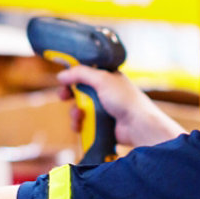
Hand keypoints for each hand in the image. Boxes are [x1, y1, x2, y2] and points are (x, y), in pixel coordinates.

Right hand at [57, 65, 185, 146]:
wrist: (137, 125)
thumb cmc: (126, 100)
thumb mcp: (102, 79)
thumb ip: (81, 74)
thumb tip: (62, 75)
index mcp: (107, 77)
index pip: (84, 73)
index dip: (72, 76)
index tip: (63, 79)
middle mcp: (104, 91)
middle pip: (79, 91)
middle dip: (69, 94)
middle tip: (63, 96)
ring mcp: (103, 108)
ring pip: (79, 108)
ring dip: (74, 112)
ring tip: (79, 115)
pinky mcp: (101, 123)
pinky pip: (84, 123)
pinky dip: (79, 124)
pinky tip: (81, 125)